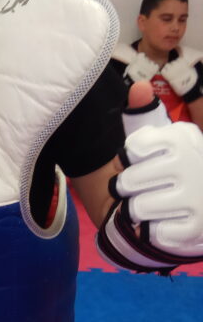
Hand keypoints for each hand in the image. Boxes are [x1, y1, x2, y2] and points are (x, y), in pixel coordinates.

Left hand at [117, 81, 202, 256]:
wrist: (202, 199)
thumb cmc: (175, 168)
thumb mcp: (162, 140)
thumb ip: (143, 116)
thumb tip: (139, 88)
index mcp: (182, 137)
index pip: (132, 148)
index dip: (127, 159)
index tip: (138, 161)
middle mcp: (192, 163)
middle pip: (129, 181)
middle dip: (127, 188)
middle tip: (140, 189)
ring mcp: (197, 197)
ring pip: (138, 207)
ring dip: (137, 211)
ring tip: (149, 206)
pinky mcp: (196, 228)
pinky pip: (154, 232)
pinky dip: (152, 232)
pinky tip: (164, 223)